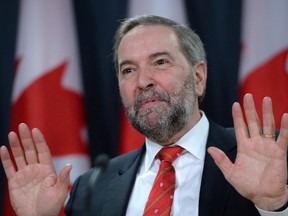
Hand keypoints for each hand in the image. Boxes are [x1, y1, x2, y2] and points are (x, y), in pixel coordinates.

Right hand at [0, 123, 71, 215]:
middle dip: (26, 138)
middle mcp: (36, 169)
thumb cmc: (51, 206)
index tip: (35, 130)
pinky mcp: (14, 181)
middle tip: (22, 126)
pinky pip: (9, 167)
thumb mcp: (60, 192)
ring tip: (12, 133)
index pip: (43, 151)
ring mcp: (24, 174)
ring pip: (19, 156)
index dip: (39, 140)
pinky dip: (5, 159)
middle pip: (30, 150)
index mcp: (47, 169)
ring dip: (15, 145)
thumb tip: (69, 166)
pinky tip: (3, 149)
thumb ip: (63, 178)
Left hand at [208, 93, 287, 210]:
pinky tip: (285, 115)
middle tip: (248, 96)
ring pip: (267, 125)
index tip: (235, 104)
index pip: (240, 127)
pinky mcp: (280, 153)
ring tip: (266, 99)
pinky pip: (283, 138)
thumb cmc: (247, 186)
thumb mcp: (230, 173)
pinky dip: (285, 127)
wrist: (264, 196)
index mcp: (244, 147)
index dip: (237, 116)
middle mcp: (256, 144)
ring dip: (267, 112)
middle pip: (252, 122)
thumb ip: (221, 160)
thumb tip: (210, 149)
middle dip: (250, 109)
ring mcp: (268, 147)